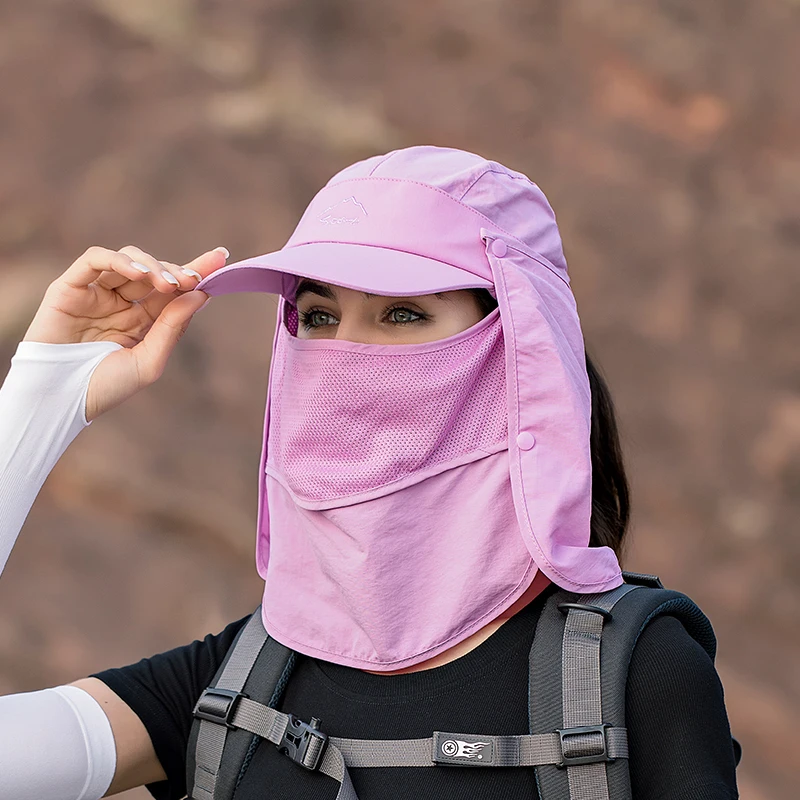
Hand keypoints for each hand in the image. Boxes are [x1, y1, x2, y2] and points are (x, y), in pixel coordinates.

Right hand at [23, 244, 228, 420]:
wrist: (59, 400)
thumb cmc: (104, 387)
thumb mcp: (149, 360)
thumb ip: (173, 327)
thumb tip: (202, 294)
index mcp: (142, 321)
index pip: (173, 290)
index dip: (196, 271)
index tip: (221, 258)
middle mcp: (121, 303)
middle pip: (155, 272)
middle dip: (177, 271)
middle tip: (193, 280)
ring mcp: (97, 293)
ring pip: (129, 260)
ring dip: (152, 266)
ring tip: (168, 283)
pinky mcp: (71, 287)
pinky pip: (95, 260)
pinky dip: (119, 260)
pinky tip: (139, 274)